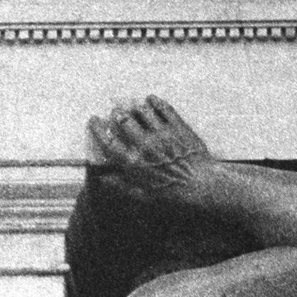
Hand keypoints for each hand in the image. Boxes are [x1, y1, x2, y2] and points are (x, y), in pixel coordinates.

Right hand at [89, 93, 219, 212]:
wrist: (203, 187)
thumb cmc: (173, 195)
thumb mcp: (144, 196)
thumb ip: (122, 186)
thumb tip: (103, 179)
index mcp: (134, 163)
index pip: (109, 141)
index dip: (98, 128)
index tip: (94, 120)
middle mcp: (145, 145)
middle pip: (123, 120)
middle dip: (116, 113)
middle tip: (116, 112)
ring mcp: (162, 134)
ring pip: (142, 110)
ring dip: (134, 106)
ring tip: (133, 106)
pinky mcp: (178, 127)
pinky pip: (163, 108)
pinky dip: (154, 101)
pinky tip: (150, 100)